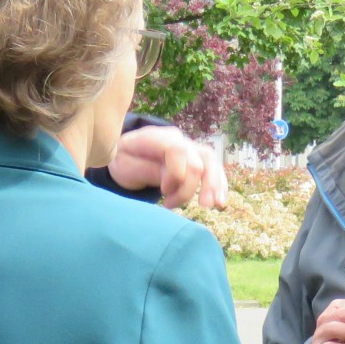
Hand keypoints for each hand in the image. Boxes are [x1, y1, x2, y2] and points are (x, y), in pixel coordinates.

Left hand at [108, 126, 228, 209]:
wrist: (128, 153)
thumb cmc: (123, 160)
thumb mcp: (124, 165)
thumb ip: (146, 169)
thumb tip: (169, 179)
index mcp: (156, 137)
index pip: (176, 150)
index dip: (174, 173)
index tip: (163, 191)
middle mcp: (178, 139)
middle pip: (197, 159)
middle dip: (190, 187)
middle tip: (173, 205)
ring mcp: (189, 147)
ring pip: (210, 162)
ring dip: (212, 186)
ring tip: (210, 206)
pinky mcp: (197, 158)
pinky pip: (214, 168)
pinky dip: (219, 185)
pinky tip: (221, 202)